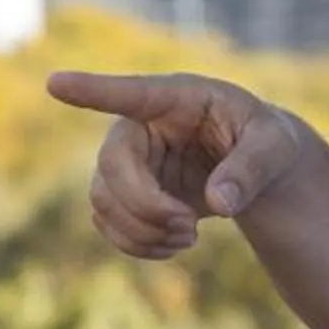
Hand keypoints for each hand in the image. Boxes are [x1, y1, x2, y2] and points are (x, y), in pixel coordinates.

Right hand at [46, 70, 318, 258]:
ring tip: (189, 237)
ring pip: (103, 200)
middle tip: (190, 228)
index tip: (54, 82)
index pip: (129, 93)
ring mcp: (130, 161)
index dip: (92, 91)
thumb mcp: (274, 148)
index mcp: (177, 98)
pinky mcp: (127, 193)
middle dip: (145, 206)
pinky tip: (173, 245)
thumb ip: (249, 170)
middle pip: (112, 166)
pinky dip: (137, 244)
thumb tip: (220, 203)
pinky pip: (108, 223)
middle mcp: (142, 126)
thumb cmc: (266, 142)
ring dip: (141, 231)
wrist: (256, 167)